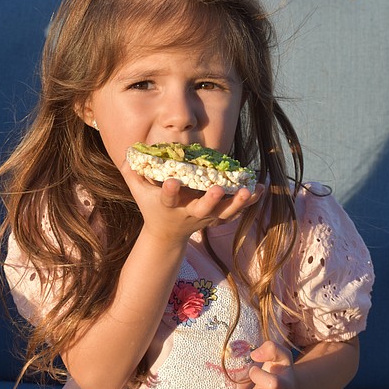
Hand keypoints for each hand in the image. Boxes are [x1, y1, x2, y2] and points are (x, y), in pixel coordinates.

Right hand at [120, 159, 262, 243]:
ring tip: (247, 191)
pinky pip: (235, 212)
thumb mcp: (139, 193)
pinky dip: (248, 203)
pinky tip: (260, 190)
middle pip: (202, 209)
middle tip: (217, 190)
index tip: (173, 181)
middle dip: (210, 201)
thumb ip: (132, 173)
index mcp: (169, 206)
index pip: (168, 198)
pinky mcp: (217, 218)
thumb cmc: (152, 207)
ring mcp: (206, 217)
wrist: (168, 235)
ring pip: (224, 213)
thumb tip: (129, 153)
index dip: (170, 190)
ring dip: (236, 203)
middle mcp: (189, 213)